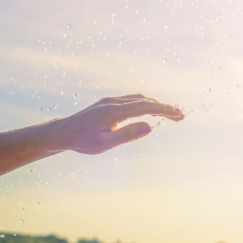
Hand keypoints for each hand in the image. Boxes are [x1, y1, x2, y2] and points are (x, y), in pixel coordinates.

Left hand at [51, 94, 183, 154]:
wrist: (61, 133)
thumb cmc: (82, 142)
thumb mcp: (105, 144)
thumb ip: (128, 135)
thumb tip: (149, 126)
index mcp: (115, 111)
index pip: (146, 107)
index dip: (164, 109)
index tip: (179, 114)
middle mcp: (113, 102)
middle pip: (145, 100)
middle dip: (164, 107)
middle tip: (181, 116)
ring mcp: (108, 101)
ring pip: (137, 98)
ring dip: (155, 104)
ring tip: (169, 113)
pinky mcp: (105, 103)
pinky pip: (129, 100)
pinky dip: (144, 103)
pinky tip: (148, 109)